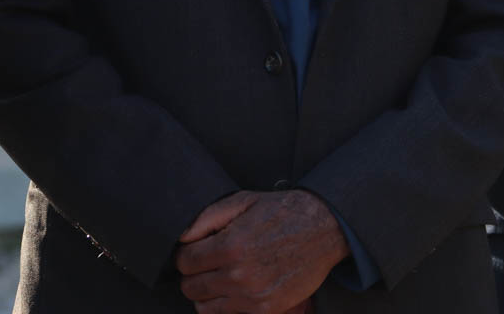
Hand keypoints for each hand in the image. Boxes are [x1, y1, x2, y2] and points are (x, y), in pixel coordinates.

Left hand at [173, 189, 348, 312]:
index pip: (185, 262)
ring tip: (217, 275)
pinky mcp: (267, 310)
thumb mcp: (241, 201)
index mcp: (231, 246)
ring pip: (204, 307)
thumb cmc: (280, 212)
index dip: (184, 255)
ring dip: (205, 292)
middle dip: (192, 274)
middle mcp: (239, 275)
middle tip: (204, 263)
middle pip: (190, 287)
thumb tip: (182, 237)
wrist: (322, 229)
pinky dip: (224, 304)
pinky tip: (233, 287)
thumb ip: (206, 218)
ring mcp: (253, 296)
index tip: (192, 250)